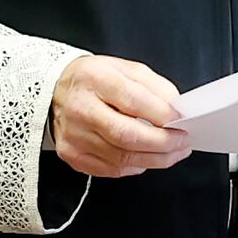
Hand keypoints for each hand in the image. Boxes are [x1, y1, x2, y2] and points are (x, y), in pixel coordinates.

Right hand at [49, 56, 189, 178]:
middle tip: (183, 142)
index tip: (182, 121)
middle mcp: (81, 109)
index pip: (133, 101)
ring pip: (123, 158)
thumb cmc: (93, 80)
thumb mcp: (124, 68)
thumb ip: (154, 85)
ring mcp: (75, 136)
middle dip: (164, 143)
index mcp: (94, 79)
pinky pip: (112, 170)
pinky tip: (147, 157)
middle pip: (128, 136)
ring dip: (156, 159)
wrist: (54, 91)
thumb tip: (176, 108)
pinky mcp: (73, 155)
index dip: (163, 115)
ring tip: (173, 152)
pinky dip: (136, 166)